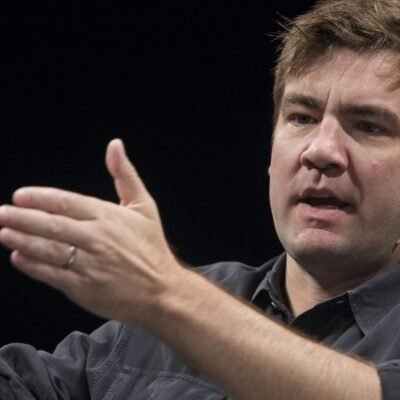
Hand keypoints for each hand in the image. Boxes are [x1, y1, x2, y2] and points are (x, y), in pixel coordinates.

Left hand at [0, 139, 182, 324]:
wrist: (162, 290)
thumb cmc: (152, 248)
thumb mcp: (145, 206)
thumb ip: (126, 175)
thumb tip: (115, 145)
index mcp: (109, 216)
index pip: (66, 202)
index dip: (40, 198)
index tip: (20, 196)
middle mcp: (97, 238)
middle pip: (51, 224)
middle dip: (22, 218)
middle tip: (2, 213)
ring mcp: (90, 264)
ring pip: (48, 249)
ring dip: (22, 240)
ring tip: (4, 232)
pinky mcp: (84, 288)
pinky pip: (52, 274)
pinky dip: (33, 266)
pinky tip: (18, 259)